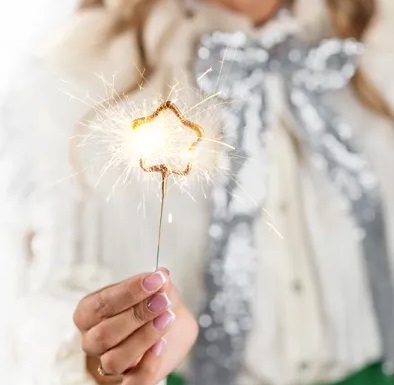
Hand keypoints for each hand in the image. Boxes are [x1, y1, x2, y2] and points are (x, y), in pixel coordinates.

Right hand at [73, 269, 197, 384]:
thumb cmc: (152, 303)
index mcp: (89, 313)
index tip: (155, 279)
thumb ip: (158, 283)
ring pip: (114, 360)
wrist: (172, 323)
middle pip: (104, 334)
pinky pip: (133, 382)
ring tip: (167, 318)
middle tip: (162, 299)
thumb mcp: (156, 288)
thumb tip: (162, 277)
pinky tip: (163, 344)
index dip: (129, 291)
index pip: (100, 304)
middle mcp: (93, 340)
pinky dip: (148, 364)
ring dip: (144, 337)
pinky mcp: (129, 379)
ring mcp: (108, 363)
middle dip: (137, 314)